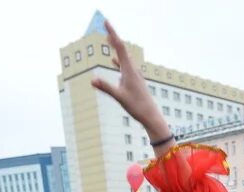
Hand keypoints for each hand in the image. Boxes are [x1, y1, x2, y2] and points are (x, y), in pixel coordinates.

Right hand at [90, 21, 170, 142]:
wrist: (151, 116)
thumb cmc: (137, 107)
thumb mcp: (119, 97)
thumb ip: (106, 87)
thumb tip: (92, 80)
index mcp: (129, 70)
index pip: (119, 47)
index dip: (112, 34)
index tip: (106, 24)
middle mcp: (133, 70)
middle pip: (122, 49)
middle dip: (113, 37)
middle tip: (106, 26)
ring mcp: (134, 75)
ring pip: (124, 56)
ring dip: (116, 47)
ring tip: (109, 39)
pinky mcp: (134, 81)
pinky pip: (125, 66)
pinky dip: (118, 60)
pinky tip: (113, 60)